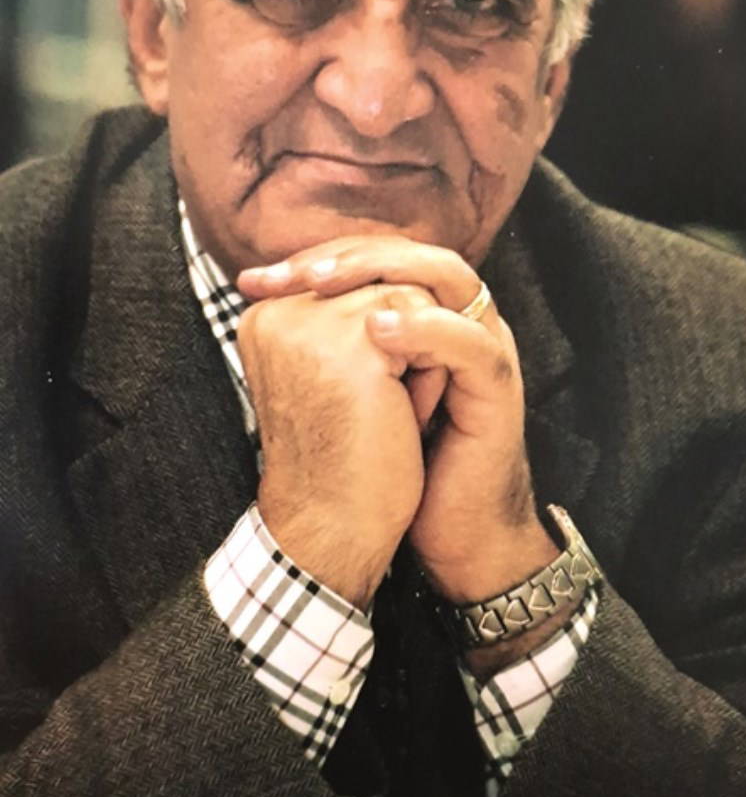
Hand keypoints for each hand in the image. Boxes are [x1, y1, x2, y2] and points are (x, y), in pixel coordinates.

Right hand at [236, 280, 438, 609]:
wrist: (334, 528)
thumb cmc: (339, 457)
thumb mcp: (331, 373)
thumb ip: (346, 319)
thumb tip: (401, 268)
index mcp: (265, 318)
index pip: (348, 280)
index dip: (382, 332)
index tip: (357, 398)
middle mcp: (278, 313)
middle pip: (379, 282)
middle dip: (402, 340)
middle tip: (378, 407)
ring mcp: (312, 326)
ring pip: (406, 297)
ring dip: (419, 354)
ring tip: (390, 411)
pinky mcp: (353, 348)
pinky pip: (424, 323)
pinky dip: (429, 370)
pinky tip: (404, 415)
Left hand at [239, 237, 558, 610]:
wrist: (453, 529)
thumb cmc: (398, 464)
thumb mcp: (351, 392)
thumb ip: (326, 346)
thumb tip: (262, 309)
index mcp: (427, 317)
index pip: (378, 256)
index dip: (320, 256)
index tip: (257, 279)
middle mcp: (461, 320)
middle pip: (412, 251)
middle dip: (346, 254)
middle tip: (291, 273)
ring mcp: (486, 346)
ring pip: (449, 275)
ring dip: (383, 272)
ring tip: (324, 284)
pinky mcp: (499, 385)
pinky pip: (467, 339)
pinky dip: (423, 328)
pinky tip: (374, 331)